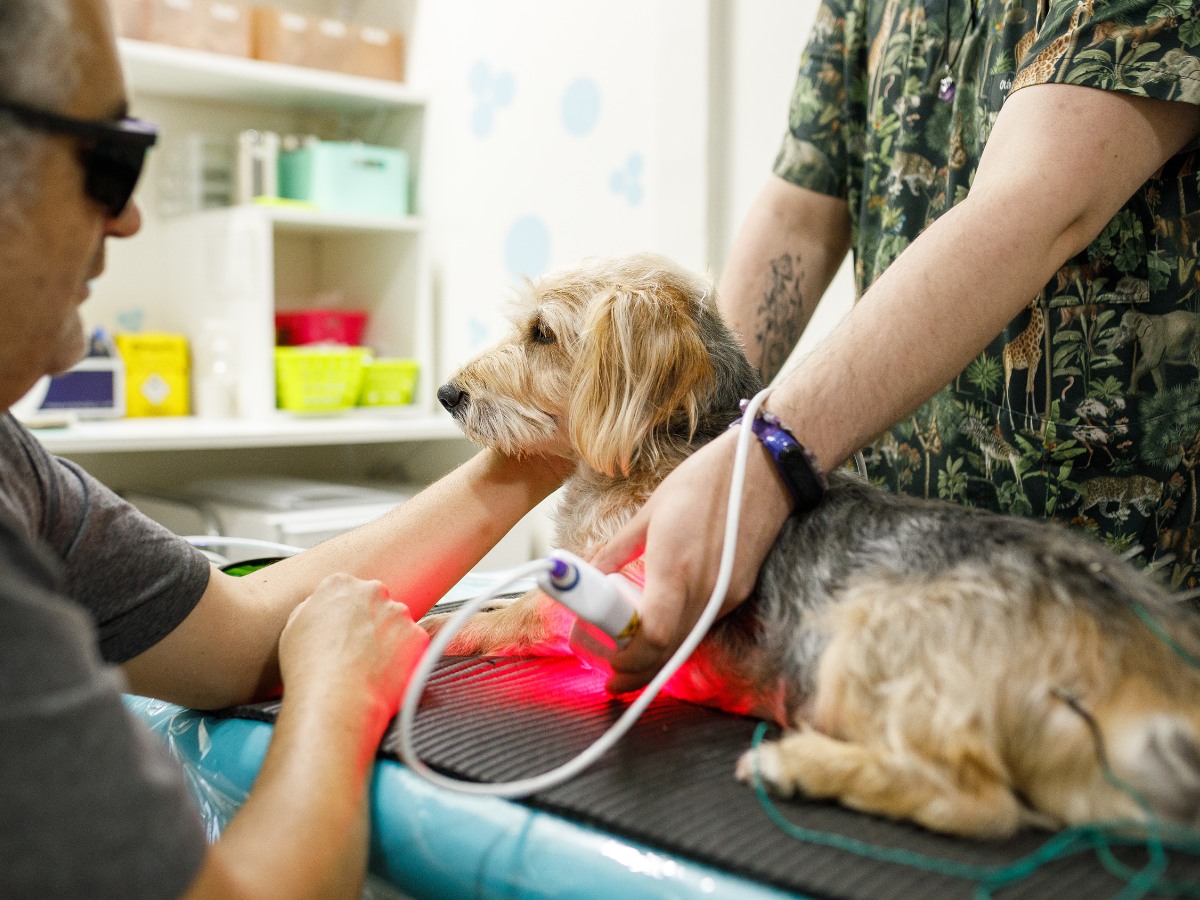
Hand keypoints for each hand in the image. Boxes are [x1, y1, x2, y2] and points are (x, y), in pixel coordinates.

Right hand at [279, 573, 428, 739]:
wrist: (335, 700)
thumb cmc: (309, 669)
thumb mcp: (294, 628)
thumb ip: (313, 608)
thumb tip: (325, 609)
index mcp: (339, 584)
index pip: (348, 590)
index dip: (345, 615)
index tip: (343, 633)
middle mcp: (372, 591)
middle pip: (375, 603)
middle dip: (370, 623)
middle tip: (357, 652)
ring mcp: (398, 613)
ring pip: (396, 623)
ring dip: (389, 640)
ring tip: (369, 667)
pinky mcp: (417, 635)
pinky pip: (413, 645)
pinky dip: (404, 658)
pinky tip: (384, 674)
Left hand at [591, 427, 792, 693]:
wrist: (765, 469)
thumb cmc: (705, 481)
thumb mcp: (651, 511)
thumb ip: (617, 549)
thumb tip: (589, 573)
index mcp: (677, 567)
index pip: (654, 635)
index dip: (627, 658)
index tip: (605, 663)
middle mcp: (705, 589)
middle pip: (669, 652)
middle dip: (637, 671)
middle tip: (610, 678)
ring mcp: (726, 595)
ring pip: (687, 644)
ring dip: (657, 660)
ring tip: (627, 661)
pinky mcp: (738, 592)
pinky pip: (702, 626)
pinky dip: (677, 639)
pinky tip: (659, 633)